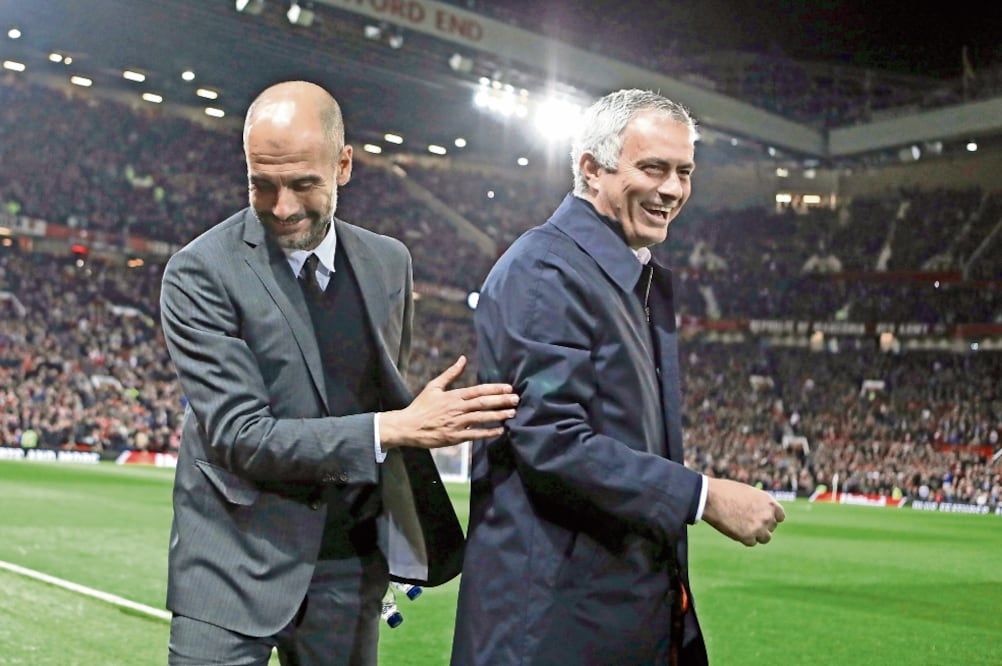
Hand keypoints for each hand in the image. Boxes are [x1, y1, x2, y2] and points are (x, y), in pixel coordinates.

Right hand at [379, 356, 517, 449]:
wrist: (408, 426)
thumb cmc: (421, 406)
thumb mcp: (434, 386)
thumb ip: (451, 373)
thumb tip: (463, 359)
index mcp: (453, 396)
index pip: (478, 390)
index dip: (494, 389)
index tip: (508, 388)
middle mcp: (457, 408)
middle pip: (483, 403)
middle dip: (501, 401)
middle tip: (516, 399)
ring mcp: (456, 423)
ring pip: (481, 418)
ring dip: (498, 415)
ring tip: (512, 413)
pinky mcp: (454, 437)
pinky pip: (474, 435)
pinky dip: (488, 432)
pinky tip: (500, 430)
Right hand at [701, 477, 785, 545]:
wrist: (711, 497)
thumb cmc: (725, 491)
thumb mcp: (747, 492)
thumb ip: (757, 503)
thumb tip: (761, 511)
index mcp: (769, 502)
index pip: (780, 516)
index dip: (771, 517)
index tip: (763, 518)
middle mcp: (767, 515)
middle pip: (771, 527)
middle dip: (761, 525)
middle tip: (747, 521)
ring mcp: (759, 527)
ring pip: (764, 538)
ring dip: (756, 534)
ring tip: (742, 527)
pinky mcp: (748, 537)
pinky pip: (751, 542)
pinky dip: (744, 538)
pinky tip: (734, 529)